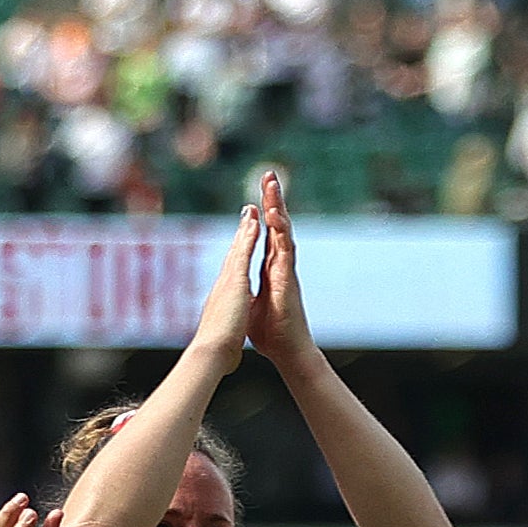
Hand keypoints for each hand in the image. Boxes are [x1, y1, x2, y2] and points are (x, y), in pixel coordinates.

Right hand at [187, 198, 262, 365]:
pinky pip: (244, 252)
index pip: (233, 273)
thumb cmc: (218, 352)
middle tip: (246, 214)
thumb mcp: (225, 336)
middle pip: (233, 255)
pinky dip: (249, 236)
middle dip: (240, 235)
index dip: (238, 257)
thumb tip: (224, 339)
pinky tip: (256, 221)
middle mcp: (223, 286)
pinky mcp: (234, 280)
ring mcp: (227, 281)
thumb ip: (225, 332)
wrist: (211, 353)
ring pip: (238, 249)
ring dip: (245, 228)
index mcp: (225, 299)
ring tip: (252, 208)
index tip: (243, 242)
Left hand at [244, 169, 317, 373]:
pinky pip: (285, 248)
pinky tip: (276, 215)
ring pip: (283, 230)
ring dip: (278, 207)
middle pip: (276, 226)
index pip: (265, 236)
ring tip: (272, 184)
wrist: (285, 351)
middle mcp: (279, 265)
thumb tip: (239, 287)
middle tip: (268, 175)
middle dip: (272, 200)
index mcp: (269, 270)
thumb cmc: (268, 333)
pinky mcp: (289, 278)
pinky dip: (281, 231)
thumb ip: (247, 291)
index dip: (260, 217)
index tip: (253, 197)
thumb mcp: (250, 305)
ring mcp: (286, 270)